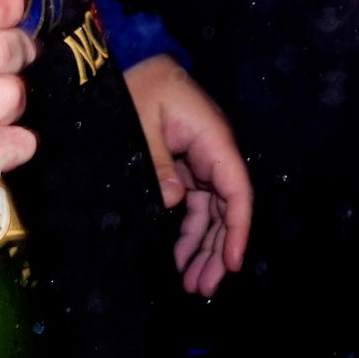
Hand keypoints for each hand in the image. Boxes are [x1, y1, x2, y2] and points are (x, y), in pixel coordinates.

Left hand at [124, 56, 254, 296]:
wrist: (120, 70)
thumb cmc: (133, 90)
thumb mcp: (139, 123)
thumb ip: (157, 163)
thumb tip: (174, 202)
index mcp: (211, 136)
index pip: (236, 187)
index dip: (238, 226)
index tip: (232, 262)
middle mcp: (212, 150)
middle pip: (227, 206)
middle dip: (219, 249)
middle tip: (204, 288)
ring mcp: (199, 160)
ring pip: (212, 211)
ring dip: (205, 247)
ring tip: (193, 283)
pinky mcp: (185, 166)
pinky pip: (195, 205)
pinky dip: (190, 233)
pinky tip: (180, 258)